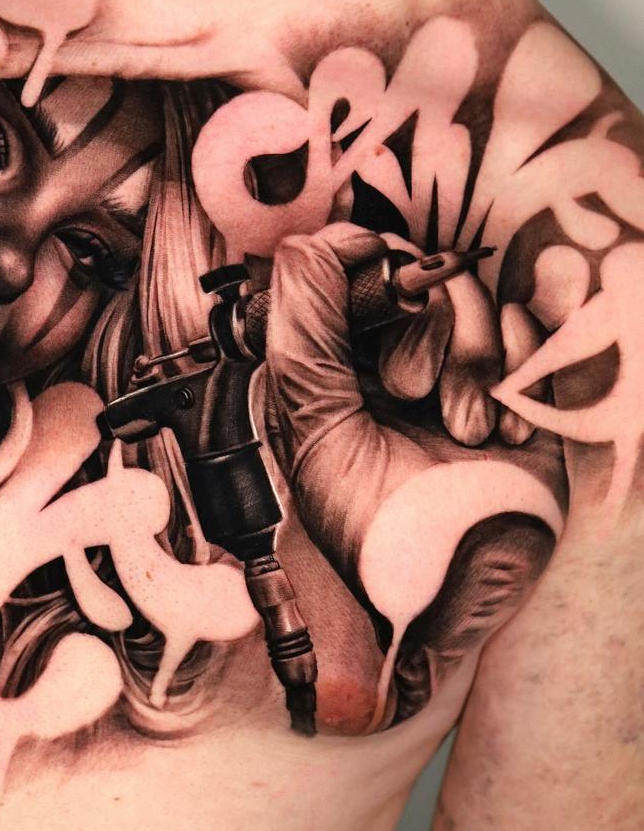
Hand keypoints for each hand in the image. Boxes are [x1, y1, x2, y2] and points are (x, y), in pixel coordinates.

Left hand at [261, 223, 566, 720]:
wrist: (455, 590)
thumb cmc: (375, 527)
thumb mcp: (313, 423)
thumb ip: (301, 325)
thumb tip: (309, 240)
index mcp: (335, 360)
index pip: (348, 265)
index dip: (364, 267)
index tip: (378, 286)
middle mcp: (395, 354)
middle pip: (416, 272)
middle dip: (421, 329)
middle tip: (412, 394)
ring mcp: (458, 367)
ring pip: (472, 294)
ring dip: (471, 360)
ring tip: (466, 429)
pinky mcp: (518, 385)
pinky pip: (529, 322)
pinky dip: (519, 362)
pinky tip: (507, 424)